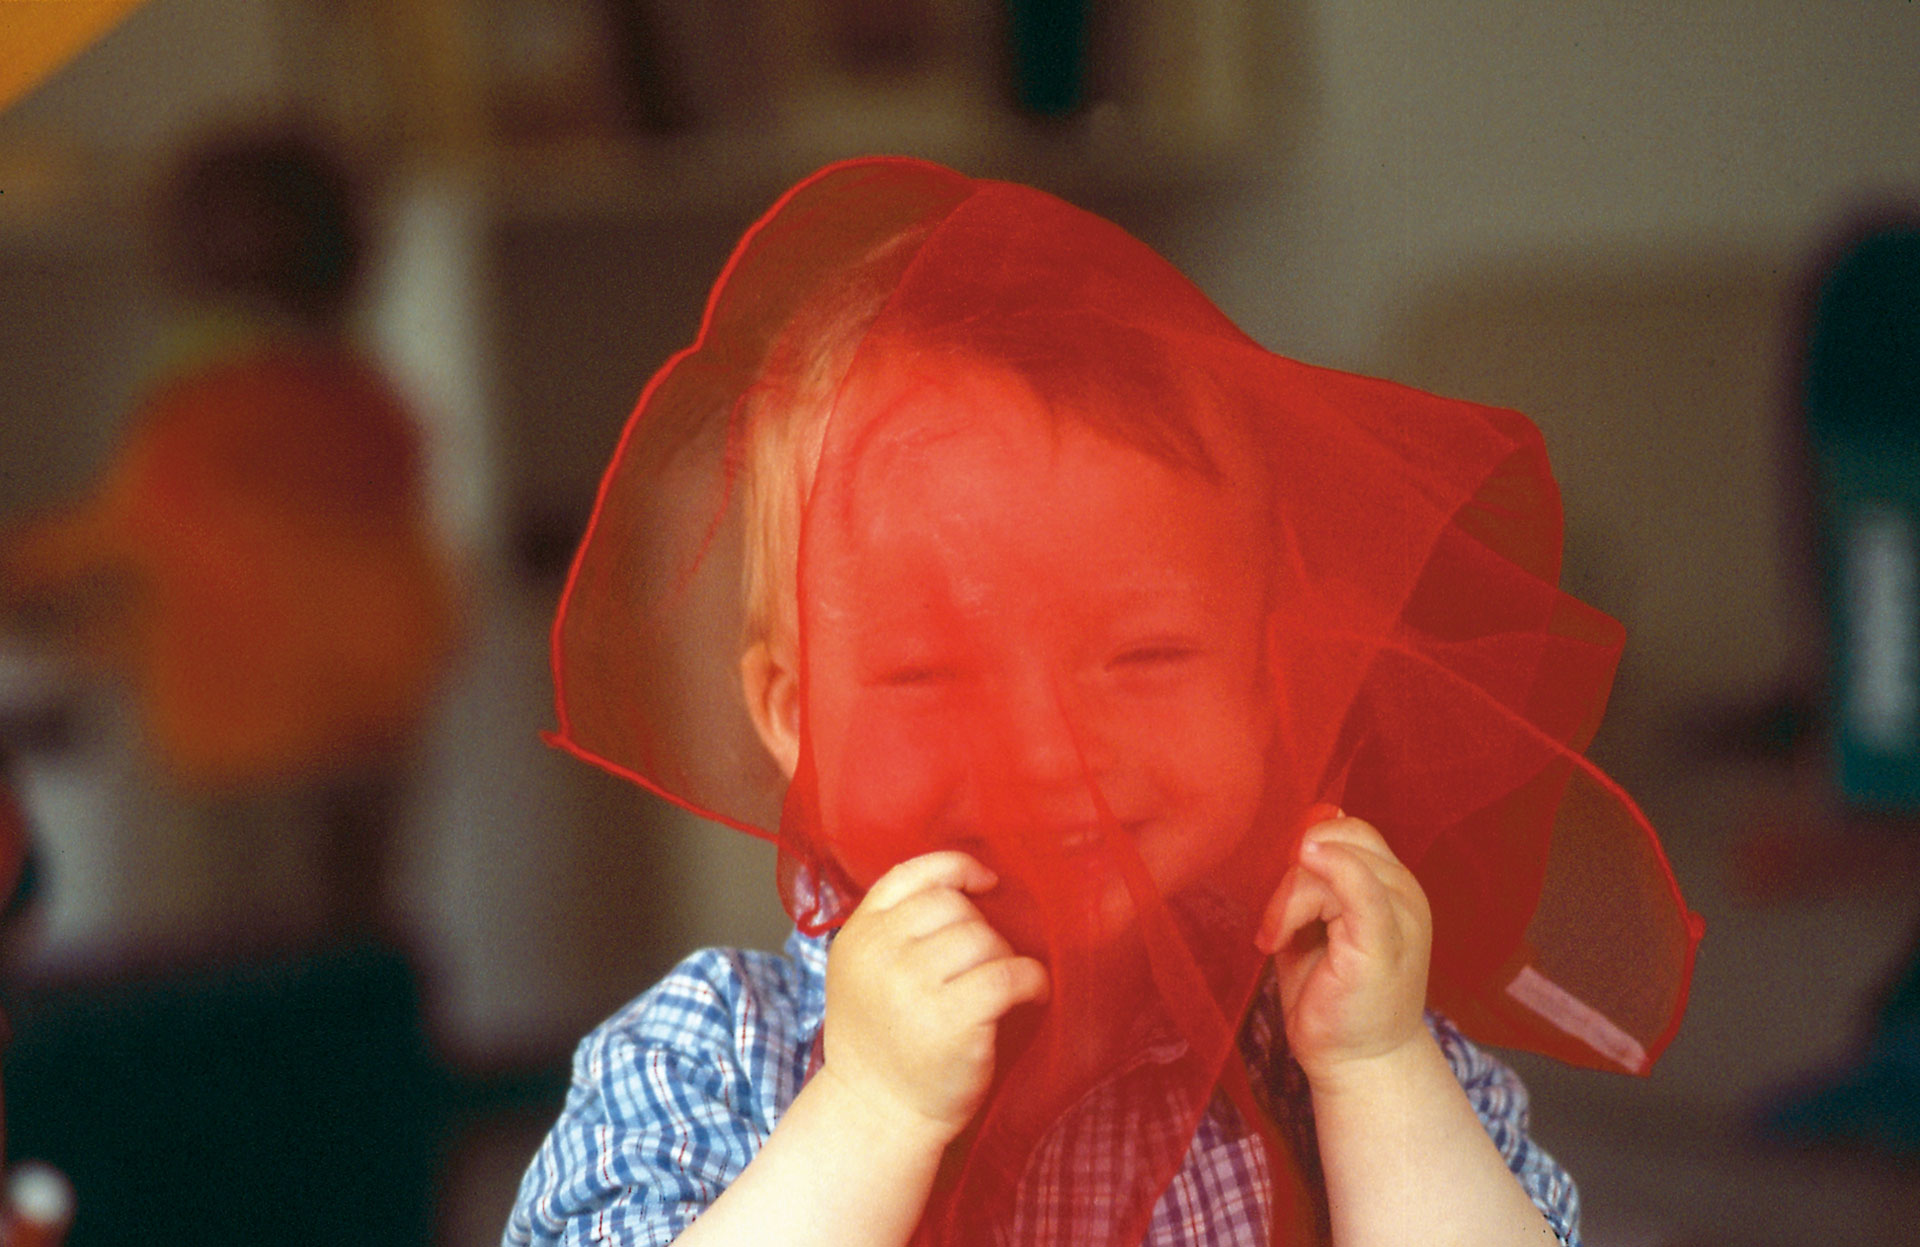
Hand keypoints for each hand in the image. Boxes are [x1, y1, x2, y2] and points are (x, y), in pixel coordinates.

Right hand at [820, 851, 1050, 1143]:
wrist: (877, 1113)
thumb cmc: (882, 1041)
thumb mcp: (864, 973)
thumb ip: (894, 929)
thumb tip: (967, 886)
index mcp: (858, 935)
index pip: (910, 874)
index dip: (955, 869)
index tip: (986, 881)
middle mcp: (879, 954)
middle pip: (954, 906)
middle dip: (980, 930)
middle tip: (984, 964)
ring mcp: (912, 987)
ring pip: (983, 938)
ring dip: (1004, 957)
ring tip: (1001, 986)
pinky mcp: (952, 1020)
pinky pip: (1010, 974)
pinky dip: (1032, 980)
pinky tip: (1032, 993)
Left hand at [1254, 810, 1431, 1084]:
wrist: (1355, 1063)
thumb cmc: (1331, 995)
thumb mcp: (1315, 924)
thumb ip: (1312, 881)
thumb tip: (1306, 832)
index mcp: (1392, 885)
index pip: (1350, 831)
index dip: (1309, 849)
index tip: (1283, 895)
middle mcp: (1405, 892)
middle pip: (1339, 838)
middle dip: (1294, 872)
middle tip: (1275, 925)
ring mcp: (1400, 914)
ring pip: (1329, 862)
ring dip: (1288, 899)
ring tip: (1275, 941)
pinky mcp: (1381, 939)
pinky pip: (1355, 883)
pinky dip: (1321, 879)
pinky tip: (1284, 921)